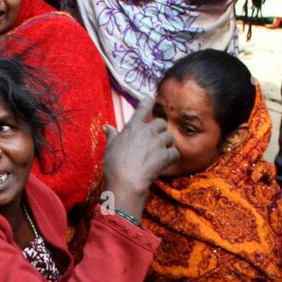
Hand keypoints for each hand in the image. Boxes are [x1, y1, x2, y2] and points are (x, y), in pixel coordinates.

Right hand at [101, 96, 177, 214]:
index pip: (143, 107)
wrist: (126, 181)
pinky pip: (175, 152)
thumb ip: (112, 135)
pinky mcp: (166, 155)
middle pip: (161, 122)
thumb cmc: (114, 165)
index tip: (150, 100)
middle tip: (155, 138)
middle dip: (159, 129)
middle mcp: (147, 131)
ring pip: (169, 136)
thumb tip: (106, 127)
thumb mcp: (110, 147)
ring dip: (167, 142)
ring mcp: (158, 143)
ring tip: (161, 151)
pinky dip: (172, 156)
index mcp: (133, 127)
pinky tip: (167, 161)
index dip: (148, 102)